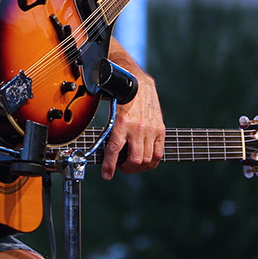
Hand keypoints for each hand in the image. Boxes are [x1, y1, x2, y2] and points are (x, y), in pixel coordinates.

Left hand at [99, 43, 164, 179]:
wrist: (138, 83)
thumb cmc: (120, 96)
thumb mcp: (108, 111)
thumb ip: (106, 128)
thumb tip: (97, 146)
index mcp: (121, 122)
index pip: (114, 149)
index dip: (109, 166)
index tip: (106, 175)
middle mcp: (137, 128)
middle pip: (134, 160)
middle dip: (125, 169)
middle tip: (120, 167)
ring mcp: (150, 130)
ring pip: (146, 160)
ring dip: (137, 168)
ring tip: (130, 164)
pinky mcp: (160, 130)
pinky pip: (158, 154)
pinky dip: (151, 162)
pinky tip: (144, 162)